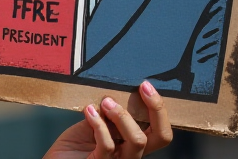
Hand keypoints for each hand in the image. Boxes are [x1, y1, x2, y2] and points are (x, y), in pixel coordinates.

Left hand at [42, 81, 172, 158]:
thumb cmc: (75, 145)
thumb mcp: (94, 123)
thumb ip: (107, 113)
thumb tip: (113, 91)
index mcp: (132, 143)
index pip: (161, 131)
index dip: (160, 109)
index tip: (146, 85)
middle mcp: (131, 154)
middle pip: (162, 137)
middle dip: (156, 109)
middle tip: (142, 88)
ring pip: (137, 140)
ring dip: (123, 115)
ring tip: (106, 102)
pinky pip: (107, 145)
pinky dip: (99, 124)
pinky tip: (89, 111)